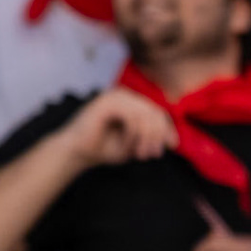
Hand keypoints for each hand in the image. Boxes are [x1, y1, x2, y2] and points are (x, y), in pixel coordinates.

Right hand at [59, 88, 177, 169]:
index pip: (157, 112)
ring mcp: (114, 97)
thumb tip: (172, 139)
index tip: (173, 146)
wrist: (78, 153)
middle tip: (154, 155)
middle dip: (158, 135)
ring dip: (147, 138)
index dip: (167, 128)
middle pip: (154, 112)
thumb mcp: (134, 145)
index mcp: (130, 103)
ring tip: (142, 155)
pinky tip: (128, 147)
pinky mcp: (106, 103)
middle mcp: (123, 96)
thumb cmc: (104, 149)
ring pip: (144, 115)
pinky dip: (134, 135)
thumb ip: (151, 139)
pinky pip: (132, 118)